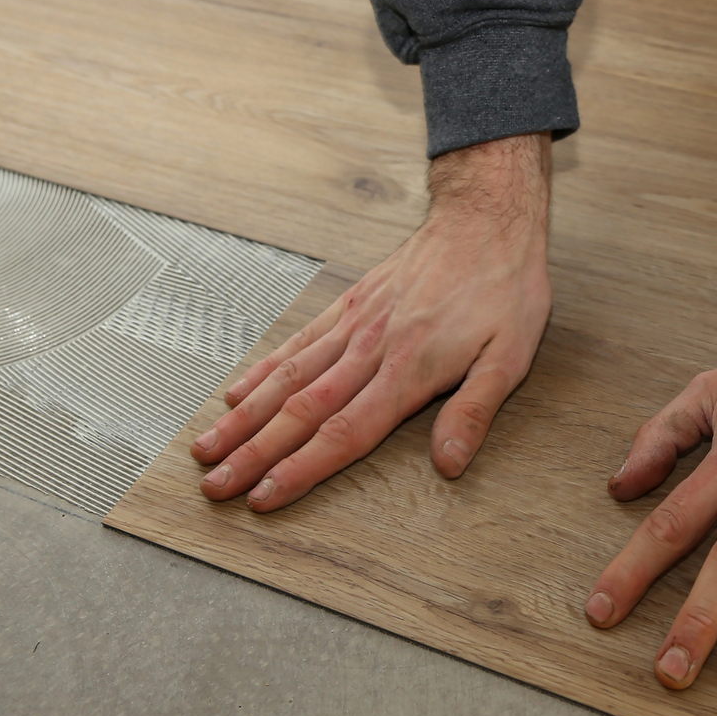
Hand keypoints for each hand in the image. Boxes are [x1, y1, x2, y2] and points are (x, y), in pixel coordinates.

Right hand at [191, 133, 553, 509]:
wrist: (484, 219)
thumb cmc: (504, 288)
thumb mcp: (510, 356)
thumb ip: (474, 412)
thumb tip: (450, 464)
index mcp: (408, 371)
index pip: (344, 433)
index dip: (301, 469)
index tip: (264, 496)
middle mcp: (370, 350)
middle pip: (300, 412)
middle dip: (253, 453)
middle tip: (215, 485)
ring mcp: (353, 326)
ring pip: (286, 379)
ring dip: (243, 418)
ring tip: (206, 447)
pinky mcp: (349, 305)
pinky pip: (298, 344)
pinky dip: (262, 371)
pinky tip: (237, 393)